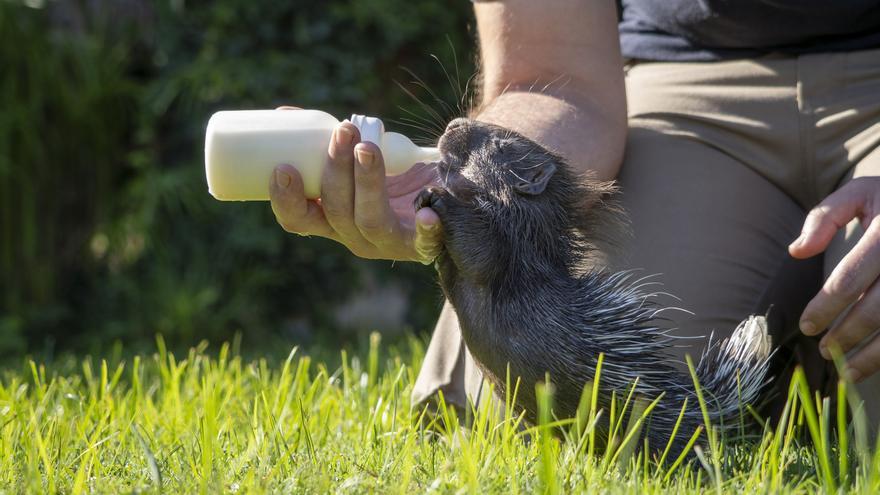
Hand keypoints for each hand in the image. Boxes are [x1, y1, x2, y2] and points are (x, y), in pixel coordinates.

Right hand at [269, 107, 442, 262]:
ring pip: (370, 219)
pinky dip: (425, 228)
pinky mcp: (423, 243)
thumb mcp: (357, 160)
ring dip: (366, 181)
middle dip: (335, 170)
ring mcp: (389, 242)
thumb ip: (331, 141)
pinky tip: (428, 213)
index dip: (286, 199)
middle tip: (343, 131)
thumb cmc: (393, 176)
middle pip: (336, 212)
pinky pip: (423, 240)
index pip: (299, 220)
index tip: (283, 167)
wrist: (446, 198)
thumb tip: (285, 115)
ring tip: (368, 148)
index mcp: (332, 220)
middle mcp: (356, 236)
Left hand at [789, 177, 879, 381]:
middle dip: (848, 335)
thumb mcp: (861, 193)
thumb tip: (797, 251)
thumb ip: (825, 217)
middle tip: (823, 350)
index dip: (825, 307)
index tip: (806, 327)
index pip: (850, 278)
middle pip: (878, 308)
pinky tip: (876, 362)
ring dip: (875, 355)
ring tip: (847, 371)